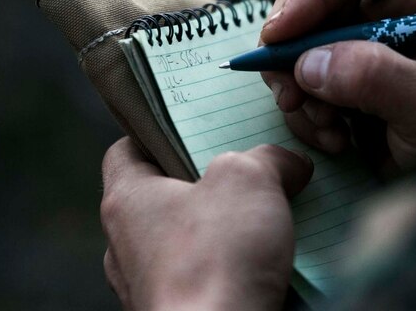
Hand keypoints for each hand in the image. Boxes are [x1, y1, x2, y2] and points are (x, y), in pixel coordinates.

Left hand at [100, 138, 312, 310]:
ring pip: (183, 241)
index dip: (159, 134)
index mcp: (126, 199)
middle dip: (206, 184)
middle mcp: (126, 244)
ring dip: (220, 229)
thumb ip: (267, 158)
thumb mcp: (249, 178)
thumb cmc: (216, 257)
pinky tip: (264, 262)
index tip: (194, 131)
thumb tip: (289, 164)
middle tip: (245, 172)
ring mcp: (148, 285)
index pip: (125, 151)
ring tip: (264, 217)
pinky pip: (202, 278)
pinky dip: (229, 268)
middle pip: (162, 196)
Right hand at [261, 0, 415, 170]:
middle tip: (292, 94)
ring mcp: (362, 38)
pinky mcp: (347, 73)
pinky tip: (336, 137)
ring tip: (329, 128)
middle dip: (292, 49)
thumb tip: (308, 64)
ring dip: (298, 88)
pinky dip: (306, 110)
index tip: (283, 38)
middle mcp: (385, 3)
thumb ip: (374, 76)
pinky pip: (300, 76)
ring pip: (296, 40)